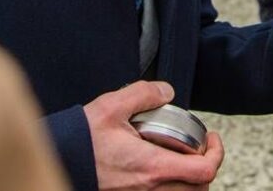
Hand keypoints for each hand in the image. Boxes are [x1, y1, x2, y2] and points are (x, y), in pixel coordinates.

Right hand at [84, 81, 224, 189]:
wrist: (55, 160)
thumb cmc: (79, 141)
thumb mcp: (111, 107)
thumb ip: (143, 93)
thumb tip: (166, 92)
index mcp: (152, 167)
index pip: (204, 171)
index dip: (217, 153)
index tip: (212, 138)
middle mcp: (149, 189)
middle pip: (198, 188)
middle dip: (206, 167)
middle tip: (200, 147)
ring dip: (189, 178)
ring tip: (182, 157)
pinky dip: (172, 185)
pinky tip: (160, 167)